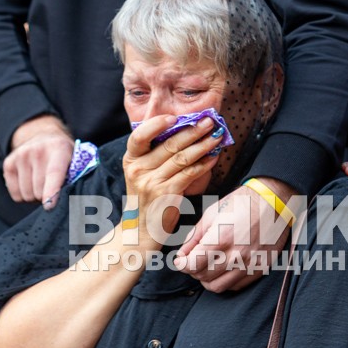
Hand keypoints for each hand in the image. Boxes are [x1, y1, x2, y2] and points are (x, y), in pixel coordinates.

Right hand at [4, 114, 73, 208]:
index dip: (52, 192)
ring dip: (34, 197)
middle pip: (39, 190)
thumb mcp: (74, 160)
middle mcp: (38, 150)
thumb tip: (68, 201)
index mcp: (59, 148)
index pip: (54, 173)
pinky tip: (29, 183)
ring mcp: (21, 156)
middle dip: (46, 197)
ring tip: (41, 184)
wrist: (41, 136)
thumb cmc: (62, 156)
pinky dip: (23, 196)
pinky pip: (16, 196)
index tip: (49, 206)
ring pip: (26, 195)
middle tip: (52, 188)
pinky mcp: (8, 164)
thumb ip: (74, 179)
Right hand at [123, 114, 225, 239]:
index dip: (157, 124)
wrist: (142, 229)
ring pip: (181, 157)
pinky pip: (189, 173)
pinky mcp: (166, 193)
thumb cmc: (147, 197)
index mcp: (131, 159)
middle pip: (168, 144)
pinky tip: (214, 157)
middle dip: (192, 130)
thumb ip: (155, 154)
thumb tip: (182, 130)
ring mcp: (151, 182)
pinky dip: (204, 164)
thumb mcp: (142, 173)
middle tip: (209, 121)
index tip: (176, 117)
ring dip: (202, 145)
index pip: (140, 135)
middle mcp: (138, 169)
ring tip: (216, 137)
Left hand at [173, 180, 294, 292]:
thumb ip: (194, 237)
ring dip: (207, 278)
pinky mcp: (260, 269)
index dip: (182, 264)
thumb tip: (182, 255)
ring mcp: (249, 264)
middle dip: (192, 269)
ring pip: (217, 286)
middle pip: (203, 276)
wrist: (273, 202)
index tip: (180, 260)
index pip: (192, 265)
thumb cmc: (241, 203)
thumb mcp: (212, 214)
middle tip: (193, 259)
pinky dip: (224, 280)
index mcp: (221, 238)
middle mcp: (236, 255)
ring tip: (207, 266)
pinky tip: (223, 268)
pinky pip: (235, 286)